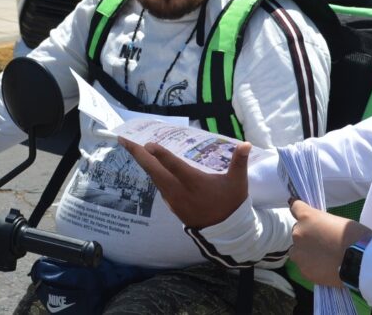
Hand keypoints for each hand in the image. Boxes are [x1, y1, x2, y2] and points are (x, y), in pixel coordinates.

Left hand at [119, 138, 250, 227]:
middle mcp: (180, 191)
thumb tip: (246, 144)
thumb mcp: (238, 183)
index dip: (162, 155)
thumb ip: (239, 162)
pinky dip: (151, 172)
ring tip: (131, 147)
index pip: (175, 167)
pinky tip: (148, 164)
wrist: (225, 231)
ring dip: (142, 162)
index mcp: (195, 183)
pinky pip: (158, 185)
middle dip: (138, 154)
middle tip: (125, 139)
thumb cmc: (231, 203)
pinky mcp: (172, 204)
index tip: (148, 144)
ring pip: (154, 178)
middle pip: (155, 171)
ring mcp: (173, 199)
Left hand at [288, 200, 371, 286]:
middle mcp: (298, 233)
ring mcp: (299, 253)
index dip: (300, 211)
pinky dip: (312, 266)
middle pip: (297, 232)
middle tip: (322, 242)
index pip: (295, 207)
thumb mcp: (336, 221)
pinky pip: (304, 266)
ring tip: (322, 257)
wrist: (360, 261)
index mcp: (307, 217)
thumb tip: (318, 229)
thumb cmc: (354, 236)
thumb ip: (322, 224)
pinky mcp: (304, 271)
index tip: (303, 214)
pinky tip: (325, 268)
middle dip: (307, 235)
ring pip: (296, 251)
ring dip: (305, 251)